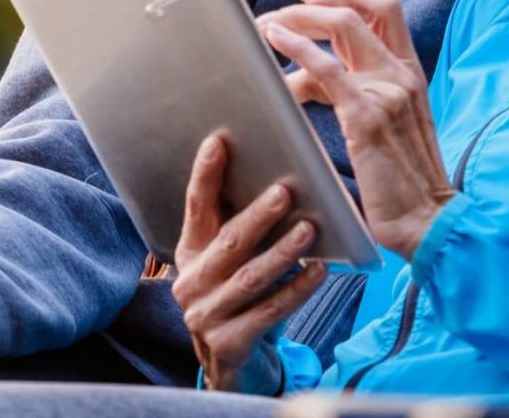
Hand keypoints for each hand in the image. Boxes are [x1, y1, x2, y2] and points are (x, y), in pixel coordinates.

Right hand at [172, 135, 327, 392]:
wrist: (230, 367)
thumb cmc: (239, 300)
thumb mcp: (231, 264)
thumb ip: (241, 230)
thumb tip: (279, 184)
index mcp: (189, 255)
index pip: (195, 207)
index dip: (205, 175)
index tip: (219, 141)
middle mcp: (190, 283)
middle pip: (228, 243)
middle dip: (257, 216)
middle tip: (285, 192)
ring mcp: (206, 316)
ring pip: (250, 278)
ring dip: (282, 252)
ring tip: (310, 229)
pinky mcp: (228, 344)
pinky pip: (269, 311)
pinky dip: (296, 290)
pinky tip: (319, 272)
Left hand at [258, 0, 452, 257]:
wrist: (425, 220)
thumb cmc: (401, 182)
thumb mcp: (386, 125)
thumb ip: (356, 93)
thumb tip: (306, 77)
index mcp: (410, 73)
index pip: (384, 9)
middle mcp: (403, 74)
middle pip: (358, 10)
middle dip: (311, 5)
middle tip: (275, 16)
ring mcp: (388, 90)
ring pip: (342, 26)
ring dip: (297, 20)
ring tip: (263, 30)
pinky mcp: (367, 115)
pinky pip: (327, 68)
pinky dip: (297, 46)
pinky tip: (274, 41)